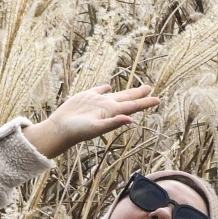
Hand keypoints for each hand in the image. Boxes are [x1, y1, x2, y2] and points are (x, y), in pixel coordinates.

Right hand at [23, 85, 159, 158]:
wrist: (59, 130)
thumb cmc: (77, 131)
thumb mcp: (96, 128)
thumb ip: (113, 123)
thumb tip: (130, 120)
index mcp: (112, 112)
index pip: (133, 106)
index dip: (146, 103)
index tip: (158, 100)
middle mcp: (107, 106)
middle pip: (127, 98)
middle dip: (139, 94)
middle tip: (150, 89)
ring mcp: (96, 101)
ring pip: (115, 94)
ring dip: (126, 91)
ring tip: (135, 89)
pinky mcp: (85, 97)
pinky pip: (98, 90)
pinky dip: (104, 88)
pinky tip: (108, 87)